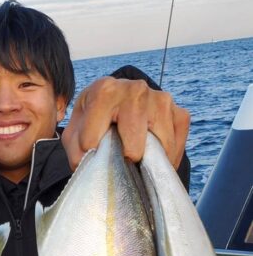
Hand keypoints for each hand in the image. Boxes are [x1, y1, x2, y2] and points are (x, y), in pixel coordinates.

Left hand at [61, 76, 189, 171]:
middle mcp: (135, 90)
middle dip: (127, 162)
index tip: (92, 155)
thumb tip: (88, 165)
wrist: (119, 104)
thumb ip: (76, 148)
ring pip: (160, 148)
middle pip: (134, 146)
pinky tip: (153, 160)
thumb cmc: (96, 120)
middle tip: (122, 162)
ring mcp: (161, 100)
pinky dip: (167, 161)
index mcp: (104, 91)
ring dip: (150, 163)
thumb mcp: (76, 130)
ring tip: (139, 165)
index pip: (93, 137)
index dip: (91, 155)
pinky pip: (176, 147)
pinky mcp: (179, 112)